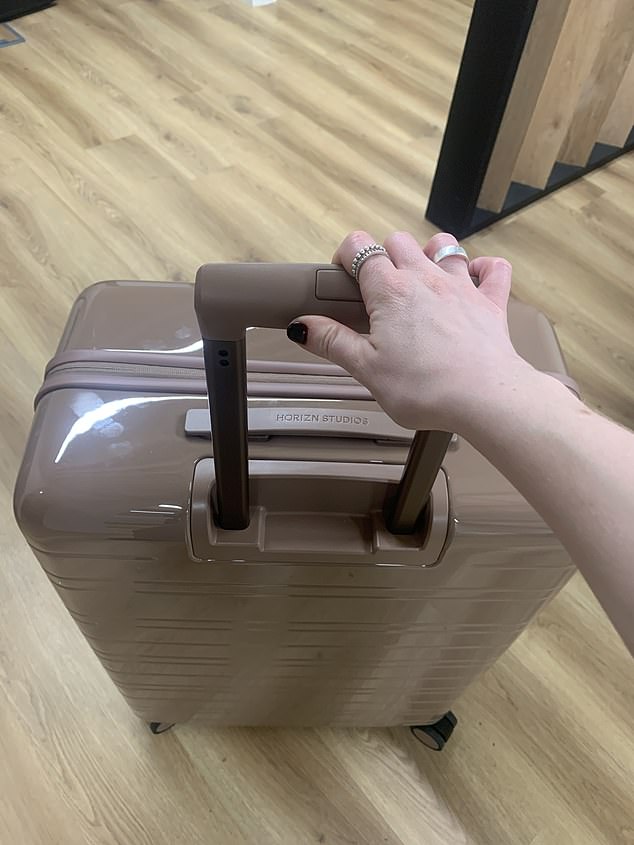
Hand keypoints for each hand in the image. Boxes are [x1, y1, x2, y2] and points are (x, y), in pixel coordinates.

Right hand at [289, 230, 532, 432]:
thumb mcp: (366, 369)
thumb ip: (333, 342)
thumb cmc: (425, 388)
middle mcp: (425, 278)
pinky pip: (493, 268)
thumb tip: (301, 326)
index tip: (342, 277)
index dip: (346, 255)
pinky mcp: (491, 302)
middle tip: (377, 289)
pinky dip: (483, 268)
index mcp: (390, 291)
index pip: (359, 248)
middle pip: (398, 241)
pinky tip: (473, 278)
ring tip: (421, 277)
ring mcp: (462, 286)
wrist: (484, 398)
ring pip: (443, 245)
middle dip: (383, 255)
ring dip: (429, 253)